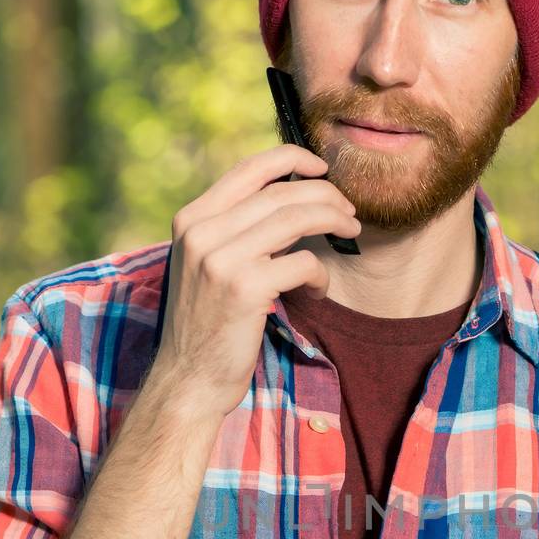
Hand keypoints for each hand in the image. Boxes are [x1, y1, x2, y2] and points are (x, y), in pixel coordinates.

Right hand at [151, 145, 361, 418]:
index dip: (291, 159)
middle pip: (280, 193)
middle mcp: (202, 232)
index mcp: (191, 219)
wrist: (188, 380)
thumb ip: (231, 231)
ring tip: (351, 232)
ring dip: (334, 221)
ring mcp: (221, 259)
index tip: (321, 168)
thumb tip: (284, 199)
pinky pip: (303, 262)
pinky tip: (320, 289)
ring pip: (296, 218)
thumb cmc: (206, 325)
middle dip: (326, 195)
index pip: (249, 169)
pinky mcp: (245, 288)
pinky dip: (321, 273)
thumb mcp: (205, 266)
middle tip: (349, 211)